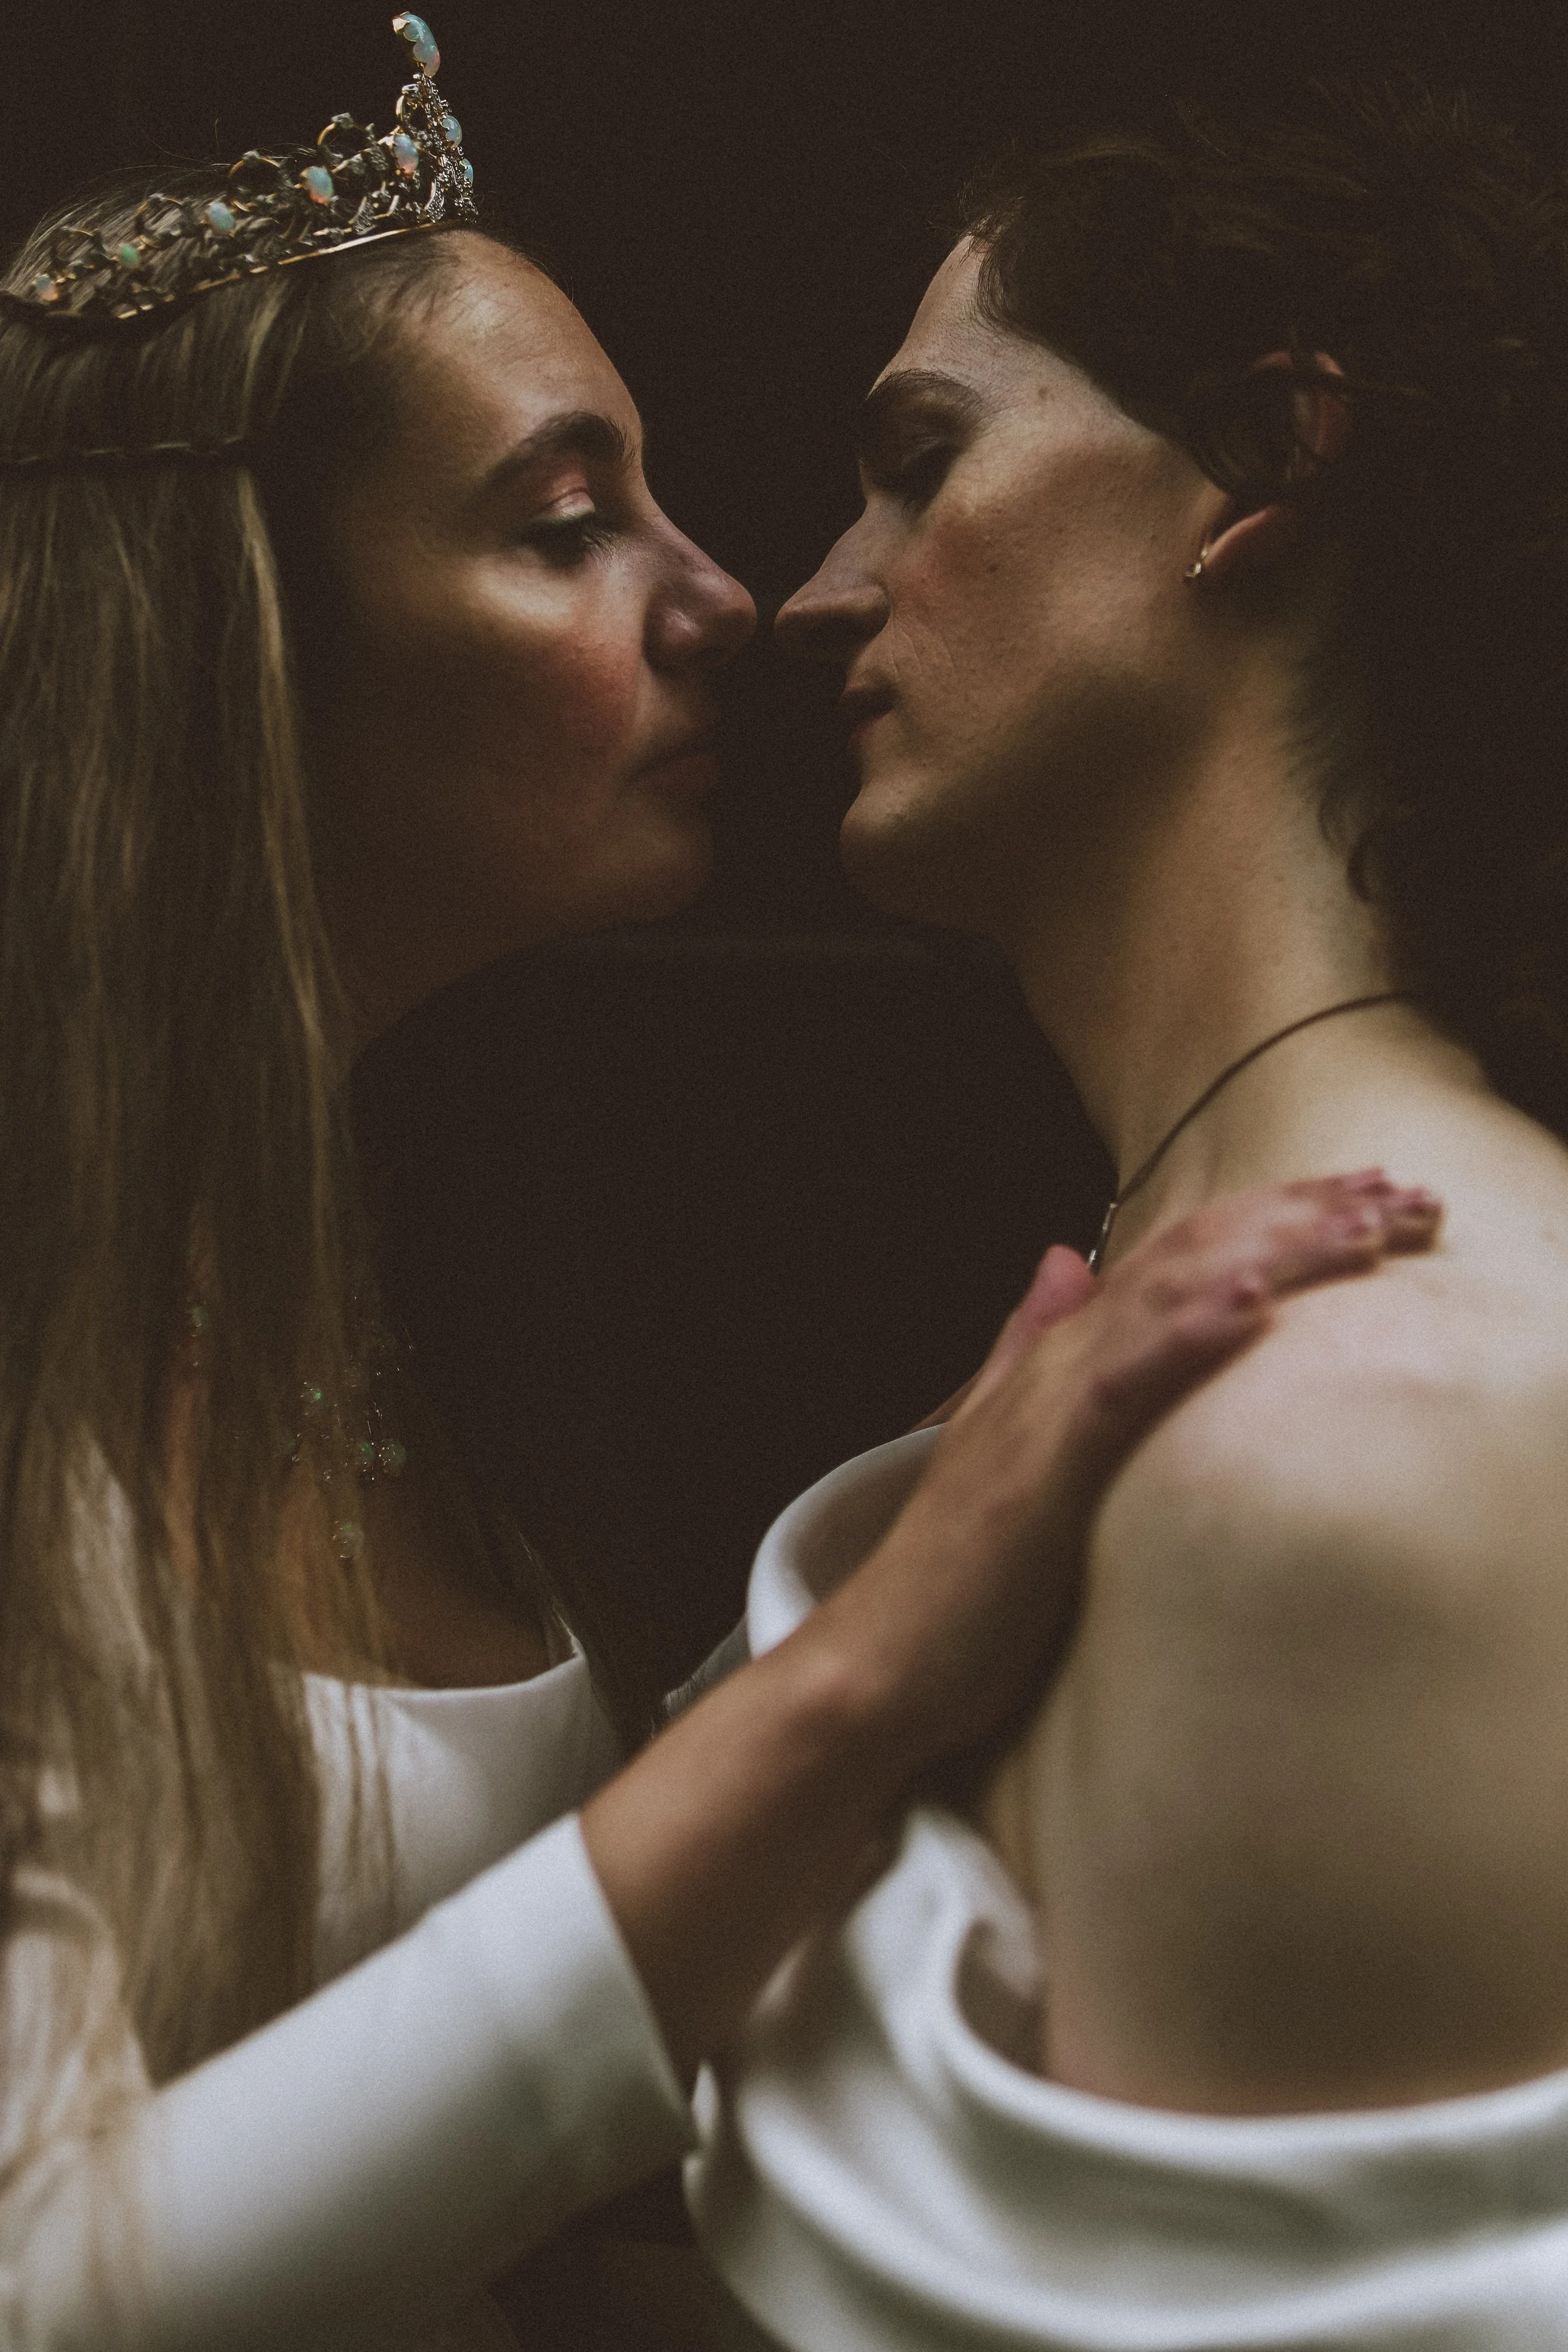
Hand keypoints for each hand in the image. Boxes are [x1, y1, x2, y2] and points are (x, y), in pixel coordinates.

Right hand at [583, 1169, 1439, 2075]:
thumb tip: (1061, 1259)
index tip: (1368, 1195)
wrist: (881, 1662)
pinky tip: (1250, 1307)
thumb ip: (1030, 1345)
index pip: (1178, 1259)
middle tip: (1401, 1190)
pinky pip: (1124, 1390)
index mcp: (1060, 1361)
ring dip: (1269, 1254)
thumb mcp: (1007, 1439)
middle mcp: (1056, 1366)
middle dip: (1300, 1217)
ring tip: (1358, 1226)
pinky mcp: (1044, 1472)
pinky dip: (1186, 1340)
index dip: (1273, 1217)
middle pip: (1189, 1259)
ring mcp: (1048, 1412)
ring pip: (1167, 1302)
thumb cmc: (957, 1575)